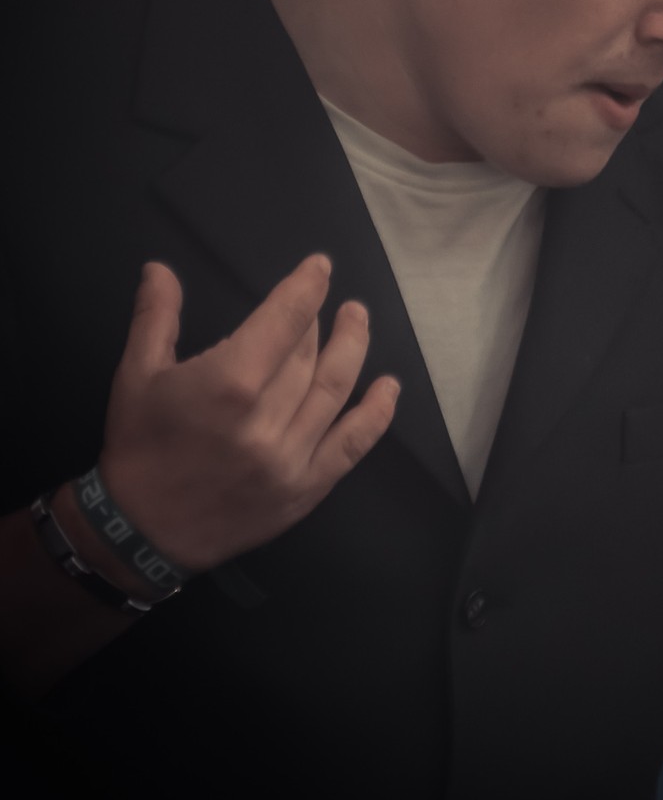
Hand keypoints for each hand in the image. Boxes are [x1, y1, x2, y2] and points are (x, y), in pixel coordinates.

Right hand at [87, 256, 399, 573]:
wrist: (140, 532)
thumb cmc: (138, 447)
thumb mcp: (136, 376)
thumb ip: (155, 317)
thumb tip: (159, 268)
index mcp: (228, 384)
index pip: (284, 321)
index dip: (306, 288)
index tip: (321, 267)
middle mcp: (266, 420)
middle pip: (308, 355)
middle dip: (318, 321)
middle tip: (324, 299)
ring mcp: (291, 458)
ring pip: (334, 391)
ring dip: (353, 350)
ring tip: (358, 321)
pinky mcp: (305, 490)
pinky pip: (351, 446)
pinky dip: (376, 414)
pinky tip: (389, 388)